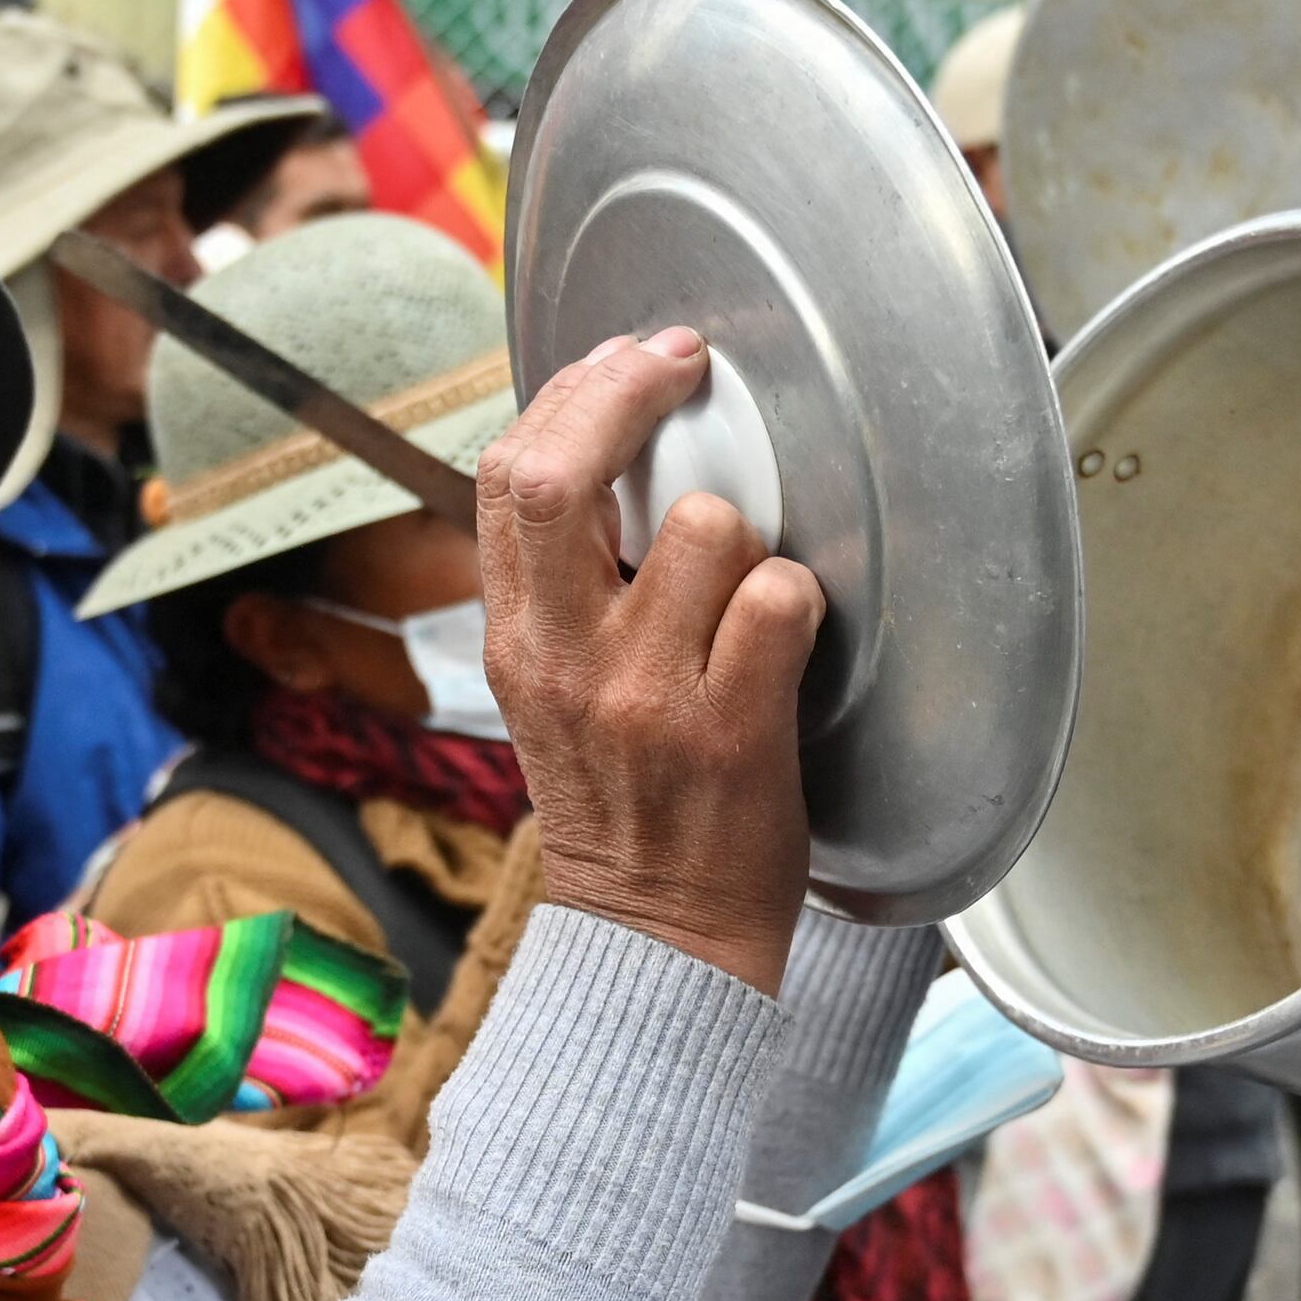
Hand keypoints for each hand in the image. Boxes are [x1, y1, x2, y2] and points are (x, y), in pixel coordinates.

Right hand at [480, 329, 825, 994]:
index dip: (571, 394)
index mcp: (516, 641)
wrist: (655, 939)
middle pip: (561, 476)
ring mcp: (645, 695)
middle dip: (630, 393)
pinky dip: (795, 601)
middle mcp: (566, 660)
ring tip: (742, 590)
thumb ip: (566, 591)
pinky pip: (779, 598)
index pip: (506, 475)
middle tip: (684, 367)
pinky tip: (781, 643)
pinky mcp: (729, 729)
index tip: (628, 361)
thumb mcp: (552, 692)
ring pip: (703, 526)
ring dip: (742, 534)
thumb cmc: (622, 808)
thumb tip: (611, 458)